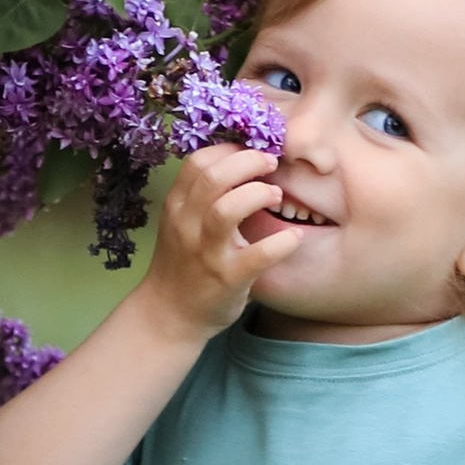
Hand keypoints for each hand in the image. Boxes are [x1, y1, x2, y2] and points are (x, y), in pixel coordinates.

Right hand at [139, 136, 305, 341]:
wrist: (169, 315)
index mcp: (177, 206)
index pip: (199, 161)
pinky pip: (258, 255)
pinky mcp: (228, 279)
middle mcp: (187, 225)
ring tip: (276, 195)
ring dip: (258, 194)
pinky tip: (294, 238)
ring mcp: (207, 253)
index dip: (230, 149)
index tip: (252, 151)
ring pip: (227, 209)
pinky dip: (281, 243)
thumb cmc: (183, 264)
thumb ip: (202, 195)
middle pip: (213, 177)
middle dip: (249, 161)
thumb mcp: (182, 223)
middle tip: (271, 164)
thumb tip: (241, 161)